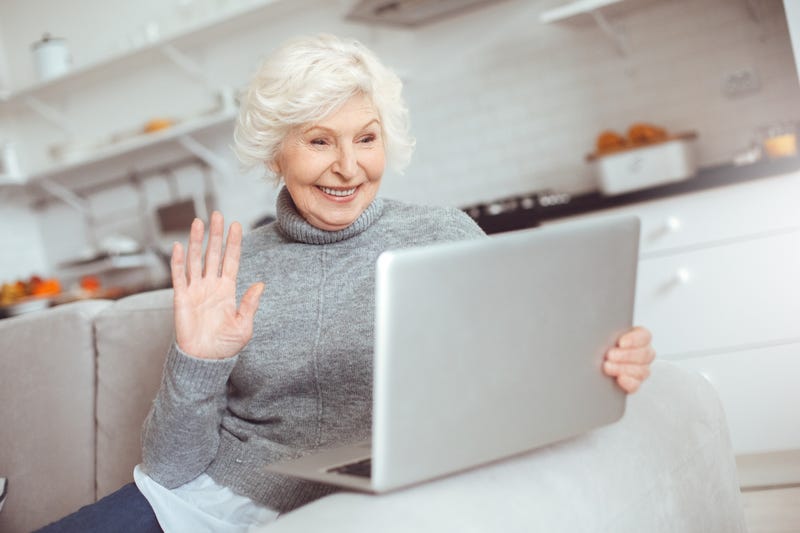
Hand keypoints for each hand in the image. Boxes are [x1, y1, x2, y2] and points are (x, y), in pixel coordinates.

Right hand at [171, 211, 264, 359]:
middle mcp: (211, 286)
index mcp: (228, 290)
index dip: (233, 244)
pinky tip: (179, 246)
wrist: (205, 360)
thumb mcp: (244, 325)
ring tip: (199, 222)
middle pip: (213, 255)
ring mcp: (196, 290)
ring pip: (196, 260)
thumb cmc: (225, 345)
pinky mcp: (181, 298)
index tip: (236, 225)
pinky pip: (179, 277)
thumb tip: (260, 284)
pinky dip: (178, 262)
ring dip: (197, 241)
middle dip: (216, 235)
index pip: (231, 261)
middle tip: (218, 215)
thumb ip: (250, 304)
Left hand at [603, 326, 654, 393]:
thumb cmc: (601, 345)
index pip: (644, 336)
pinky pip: (636, 385)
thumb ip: (609, 333)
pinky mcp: (634, 383)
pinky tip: (619, 378)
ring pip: (642, 370)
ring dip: (623, 368)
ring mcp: (640, 369)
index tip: (621, 342)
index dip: (634, 340)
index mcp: (638, 337)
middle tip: (610, 355)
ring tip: (608, 366)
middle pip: (644, 354)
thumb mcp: (605, 335)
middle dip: (626, 355)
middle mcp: (642, 353)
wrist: (594, 363)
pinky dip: (628, 382)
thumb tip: (600, 332)